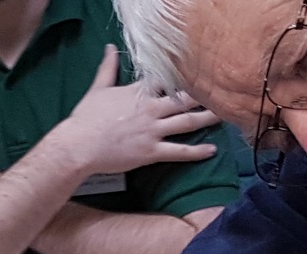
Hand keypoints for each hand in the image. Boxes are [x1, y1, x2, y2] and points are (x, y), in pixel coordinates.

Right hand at [41, 44, 220, 177]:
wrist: (80, 144)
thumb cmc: (87, 118)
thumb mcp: (98, 88)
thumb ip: (108, 68)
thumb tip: (110, 47)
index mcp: (139, 92)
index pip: (167, 78)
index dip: (184, 75)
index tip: (199, 71)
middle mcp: (151, 109)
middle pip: (184, 98)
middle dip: (204, 95)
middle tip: (222, 91)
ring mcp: (153, 131)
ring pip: (187, 123)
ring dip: (208, 119)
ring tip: (226, 116)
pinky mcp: (152, 152)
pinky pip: (180, 152)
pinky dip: (198, 152)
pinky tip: (212, 150)